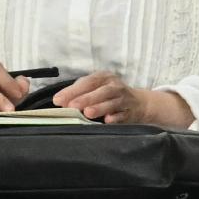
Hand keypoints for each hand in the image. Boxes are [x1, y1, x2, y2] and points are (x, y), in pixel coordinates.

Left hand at [59, 72, 195, 129]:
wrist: (139, 103)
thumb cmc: (109, 95)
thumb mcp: (95, 88)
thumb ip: (78, 93)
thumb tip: (60, 101)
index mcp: (104, 77)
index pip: (88, 82)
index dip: (73, 91)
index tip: (58, 100)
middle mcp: (115, 86)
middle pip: (101, 91)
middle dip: (86, 98)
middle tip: (72, 106)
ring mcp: (125, 99)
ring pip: (112, 102)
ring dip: (100, 107)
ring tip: (88, 113)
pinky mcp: (131, 112)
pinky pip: (123, 114)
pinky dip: (116, 117)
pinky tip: (108, 120)